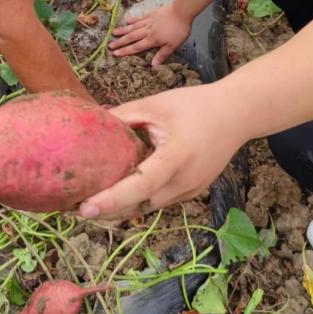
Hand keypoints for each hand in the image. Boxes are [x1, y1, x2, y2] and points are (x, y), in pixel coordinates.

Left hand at [78, 83, 243, 219]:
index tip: (84, 208)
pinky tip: (122, 191)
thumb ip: (123, 116)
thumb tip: (89, 123)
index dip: (111, 198)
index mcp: (176, 156)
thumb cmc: (195, 104)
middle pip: (140, 205)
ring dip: (123, 207)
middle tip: (74, 206)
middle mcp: (185, 181)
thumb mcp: (156, 104)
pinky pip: (161, 201)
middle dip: (108, 210)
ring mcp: (191, 190)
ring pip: (149, 207)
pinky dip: (140, 199)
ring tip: (92, 201)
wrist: (238, 114)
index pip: (140, 185)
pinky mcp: (193, 192)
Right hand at [109, 2, 191, 64]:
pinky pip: (139, 18)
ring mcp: (148, 21)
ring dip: (123, 31)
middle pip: (132, 37)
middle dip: (120, 42)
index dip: (125, 51)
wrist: (181, 11)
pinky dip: (132, 20)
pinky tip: (127, 21)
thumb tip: (153, 65)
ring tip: (113, 33)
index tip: (115, 54)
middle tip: (110, 45)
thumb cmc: (179, 29)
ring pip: (133, 27)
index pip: (136, 47)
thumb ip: (162, 54)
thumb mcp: (173, 45)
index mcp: (152, 39)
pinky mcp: (152, 14)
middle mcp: (147, 30)